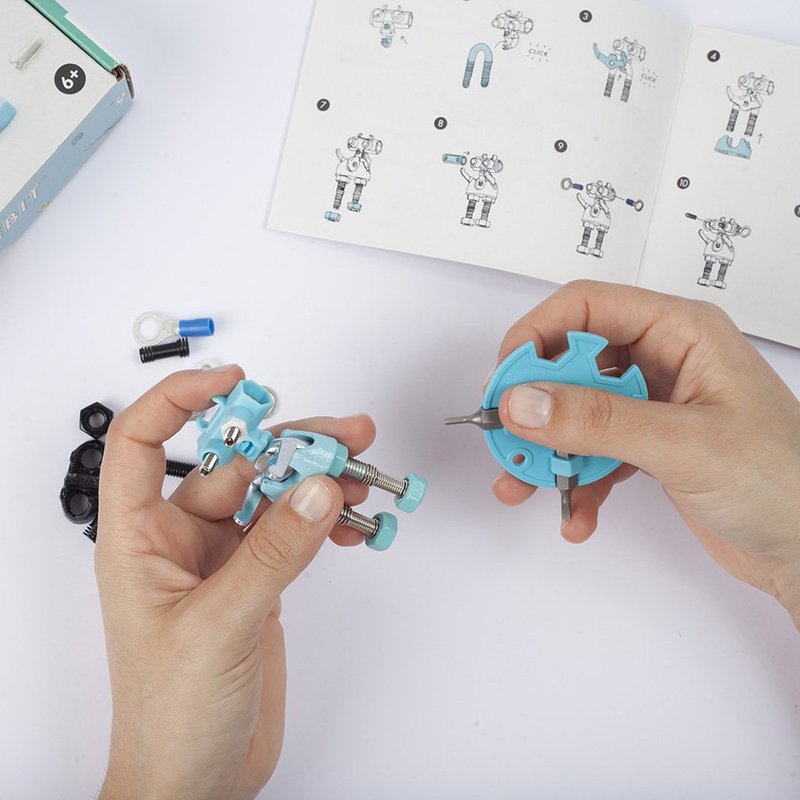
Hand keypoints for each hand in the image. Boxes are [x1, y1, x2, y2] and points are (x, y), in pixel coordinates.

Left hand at [95, 366, 376, 799]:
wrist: (198, 781)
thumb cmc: (170, 716)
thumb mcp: (218, 627)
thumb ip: (271, 555)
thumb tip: (315, 491)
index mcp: (139, 540)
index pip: (144, 442)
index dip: (182, 400)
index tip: (234, 382)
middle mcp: (181, 540)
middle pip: (234, 464)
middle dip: (290, 445)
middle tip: (344, 438)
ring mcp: (224, 559)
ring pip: (273, 495)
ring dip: (318, 480)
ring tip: (362, 474)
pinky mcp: (259, 581)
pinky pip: (296, 531)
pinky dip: (326, 522)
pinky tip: (353, 523)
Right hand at [490, 281, 799, 627]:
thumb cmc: (783, 481)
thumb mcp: (682, 443)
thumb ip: (597, 420)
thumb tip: (523, 402)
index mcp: (680, 332)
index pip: (585, 307)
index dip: (536, 337)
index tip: (504, 381)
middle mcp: (663, 360)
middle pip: (572, 363)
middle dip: (534, 405)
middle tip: (507, 438)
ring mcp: (655, 405)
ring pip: (576, 413)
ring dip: (547, 451)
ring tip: (525, 485)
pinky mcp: (650, 446)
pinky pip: (594, 453)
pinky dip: (578, 483)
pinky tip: (578, 515)